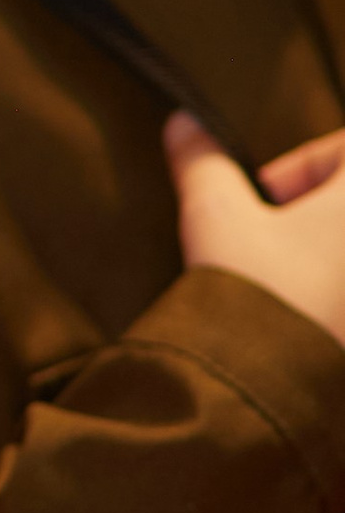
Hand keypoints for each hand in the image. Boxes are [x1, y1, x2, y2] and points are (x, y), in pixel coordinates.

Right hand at [168, 111, 344, 351]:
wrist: (271, 390)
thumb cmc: (256, 294)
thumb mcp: (217, 215)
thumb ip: (203, 161)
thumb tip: (184, 122)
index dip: (305, 164)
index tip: (267, 198)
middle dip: (314, 214)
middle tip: (274, 239)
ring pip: (340, 250)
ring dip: (322, 254)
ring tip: (286, 281)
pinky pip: (340, 295)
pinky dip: (327, 297)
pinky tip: (301, 318)